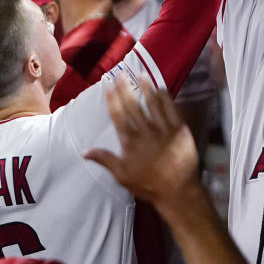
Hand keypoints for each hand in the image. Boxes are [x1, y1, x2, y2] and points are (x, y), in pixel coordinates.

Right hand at [84, 74, 199, 207]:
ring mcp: (164, 129)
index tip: (107, 85)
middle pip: (133, 106)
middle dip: (125, 88)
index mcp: (130, 142)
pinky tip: (161, 88)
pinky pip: (171, 109)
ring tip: (140, 75)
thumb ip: (105, 160)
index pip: (118, 116)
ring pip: (153, 104)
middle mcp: (145, 132)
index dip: (112, 99)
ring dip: (146, 88)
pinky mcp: (179, 130)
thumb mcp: (122, 176)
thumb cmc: (148, 184)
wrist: (177, 190)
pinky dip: (165, 97)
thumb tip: (85, 152)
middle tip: (120, 73)